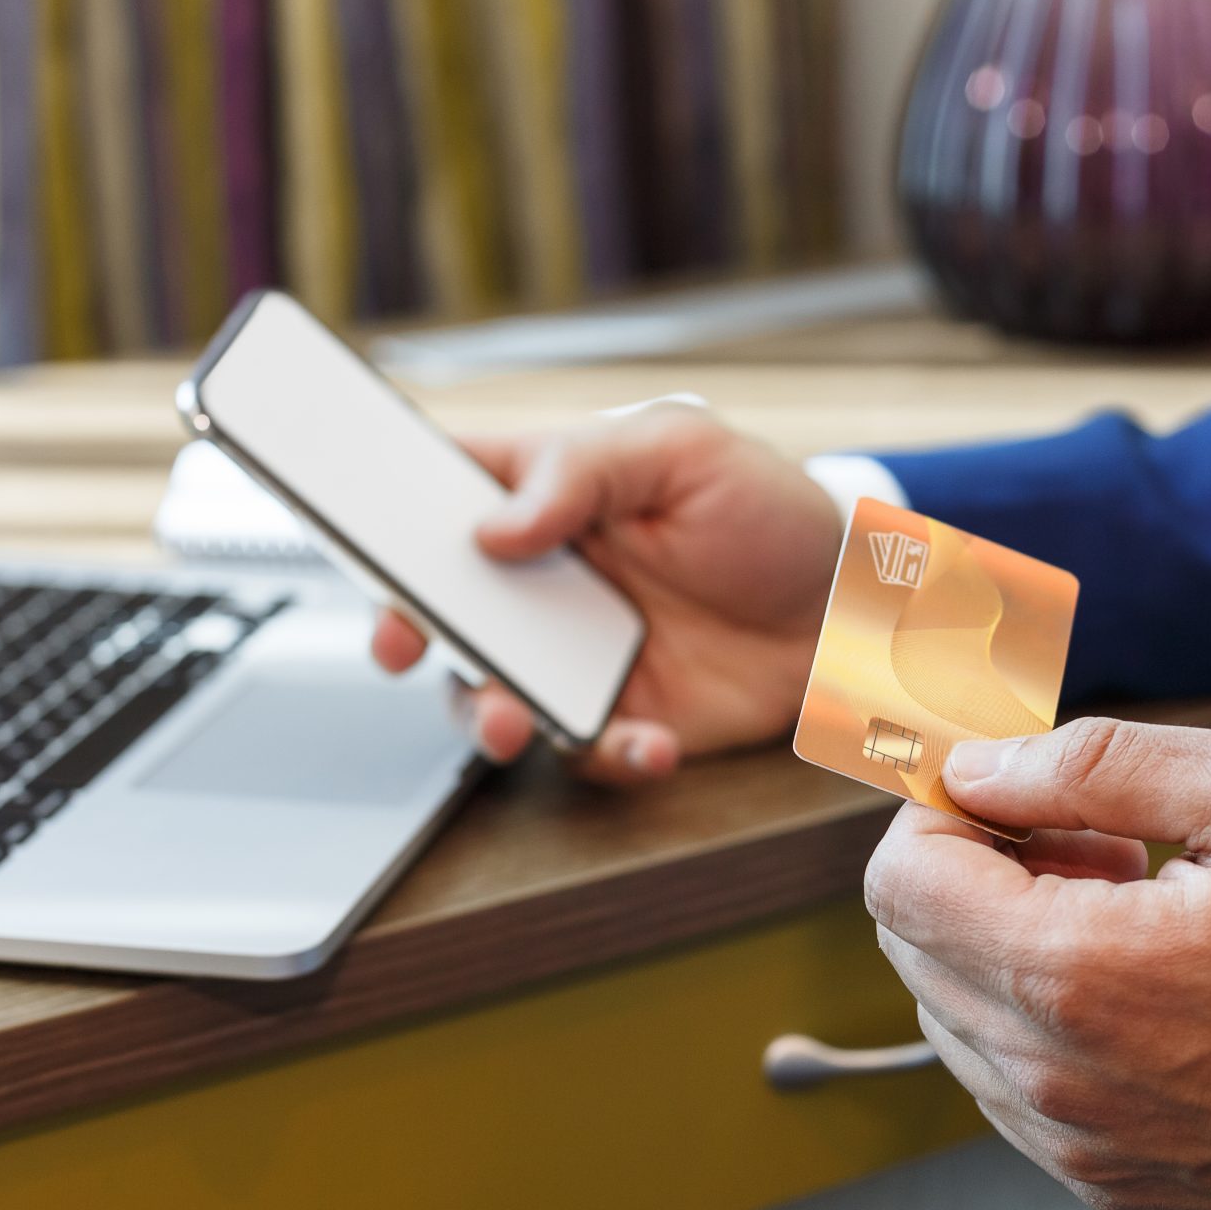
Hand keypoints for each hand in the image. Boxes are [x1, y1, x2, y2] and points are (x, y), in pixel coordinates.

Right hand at [371, 404, 839, 783]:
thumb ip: (585, 471)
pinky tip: (649, 743)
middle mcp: (541, 581)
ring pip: (489, 692)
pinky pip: (585, 751)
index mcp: (543, 497)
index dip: (382, 514)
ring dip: (486, 711)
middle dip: (406, 628)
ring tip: (510, 721)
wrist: (855, 607)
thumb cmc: (766, 512)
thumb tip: (495, 526)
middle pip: (440, 605)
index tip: (355, 534)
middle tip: (403, 644)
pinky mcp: (620, 718)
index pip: (438, 495)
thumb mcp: (681, 453)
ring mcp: (573, 656)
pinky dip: (608, 756)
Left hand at [862, 717, 1210, 1209]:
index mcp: (1074, 973)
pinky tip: (1148, 991)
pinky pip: (1008, 1083)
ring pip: (953, 1016)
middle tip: (1099, 846)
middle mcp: (1048, 1075)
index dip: (941, 813)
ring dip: (1010, 949)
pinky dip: (1044, 1022)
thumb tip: (975, 767)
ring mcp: (1069, 1142)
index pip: (898, 880)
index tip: (1019, 794)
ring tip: (1136, 917)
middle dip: (980, 873)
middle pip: (912, 946)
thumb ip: (1093, 762)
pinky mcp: (1099, 1183)